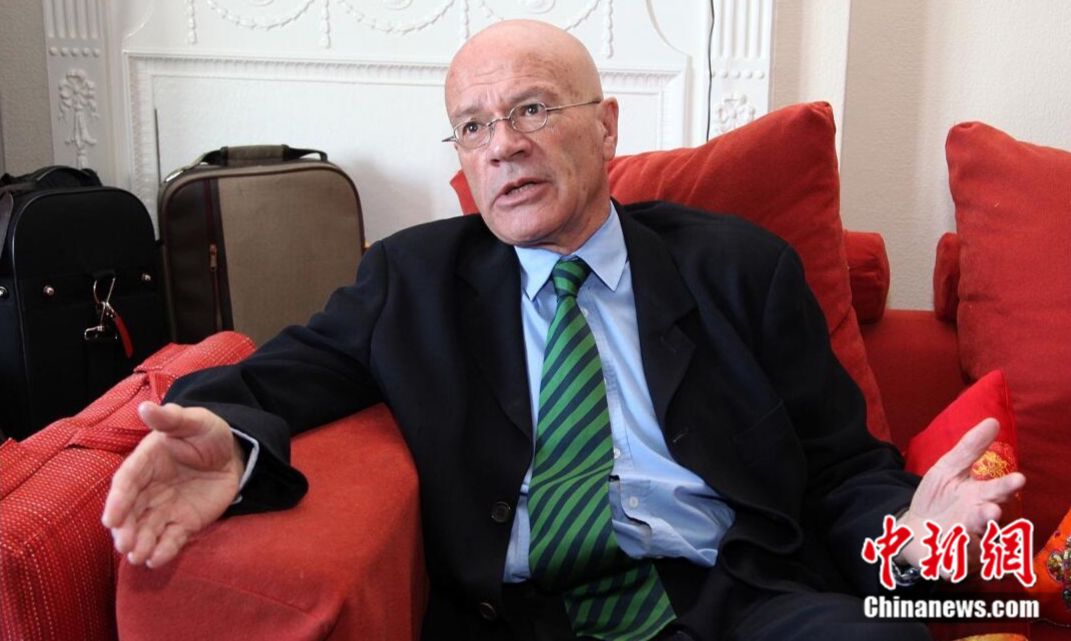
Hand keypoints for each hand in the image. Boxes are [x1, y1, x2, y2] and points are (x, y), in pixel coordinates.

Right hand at [101, 402, 245, 567]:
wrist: (233, 453)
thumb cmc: (207, 433)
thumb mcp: (194, 421)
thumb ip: (171, 418)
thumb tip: (145, 408)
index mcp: (145, 462)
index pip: (126, 483)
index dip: (117, 501)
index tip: (111, 519)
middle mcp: (149, 489)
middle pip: (131, 512)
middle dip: (125, 530)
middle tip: (123, 545)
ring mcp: (165, 508)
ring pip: (147, 529)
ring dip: (140, 544)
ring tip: (137, 558)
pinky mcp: (183, 522)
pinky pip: (171, 538)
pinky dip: (164, 550)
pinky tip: (157, 560)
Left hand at [895, 418, 1025, 577]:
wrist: (914, 528)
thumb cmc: (938, 498)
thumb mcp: (948, 468)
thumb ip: (970, 449)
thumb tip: (994, 421)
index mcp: (979, 498)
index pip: (996, 491)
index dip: (1006, 486)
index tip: (1019, 478)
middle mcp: (978, 523)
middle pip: (987, 520)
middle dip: (989, 516)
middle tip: (991, 510)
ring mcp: (966, 545)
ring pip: (974, 544)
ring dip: (970, 538)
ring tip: (964, 529)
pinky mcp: (949, 563)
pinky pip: (954, 565)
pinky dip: (953, 560)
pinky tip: (948, 553)